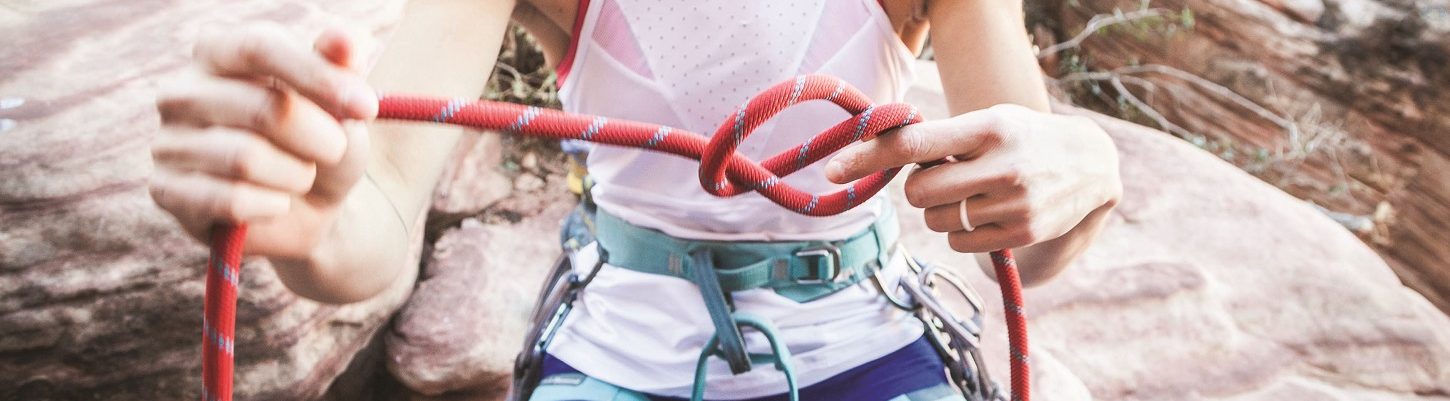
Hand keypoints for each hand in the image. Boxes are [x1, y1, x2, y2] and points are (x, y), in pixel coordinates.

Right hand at [150, 23, 376, 259]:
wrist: (306, 208)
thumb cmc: (319, 140)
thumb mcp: (340, 103)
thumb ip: (341, 67)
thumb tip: (349, 41)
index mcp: (218, 51)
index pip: (259, 46)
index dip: (317, 75)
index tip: (367, 107)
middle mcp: (182, 91)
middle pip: (262, 109)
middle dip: (319, 138)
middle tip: (334, 149)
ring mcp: (167, 141)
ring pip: (246, 159)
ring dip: (295, 175)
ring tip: (300, 175)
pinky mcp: (166, 191)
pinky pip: (230, 200)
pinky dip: (271, 206)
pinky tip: (275, 203)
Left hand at [826, 104, 1121, 253]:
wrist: (1091, 164)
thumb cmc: (1022, 138)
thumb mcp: (989, 123)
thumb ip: (941, 138)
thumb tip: (878, 153)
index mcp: (987, 128)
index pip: (915, 143)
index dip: (869, 157)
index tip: (833, 170)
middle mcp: (1002, 165)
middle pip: (918, 192)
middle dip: (919, 188)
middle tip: (943, 176)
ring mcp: (1013, 202)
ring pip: (936, 220)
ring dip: (942, 210)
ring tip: (975, 192)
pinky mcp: (1021, 233)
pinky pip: (958, 242)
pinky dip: (960, 231)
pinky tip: (987, 212)